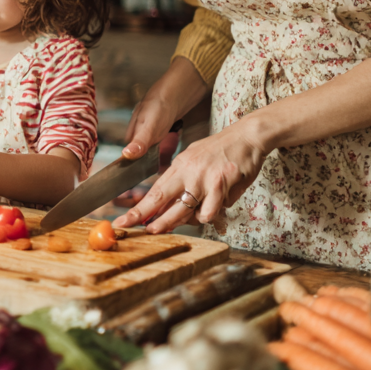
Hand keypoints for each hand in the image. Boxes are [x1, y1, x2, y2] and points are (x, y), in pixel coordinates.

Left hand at [116, 120, 266, 233]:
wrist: (246, 137)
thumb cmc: (220, 150)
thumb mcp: (192, 159)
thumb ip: (180, 181)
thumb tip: (167, 204)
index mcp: (178, 166)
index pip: (153, 192)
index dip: (138, 210)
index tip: (123, 221)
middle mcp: (188, 172)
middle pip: (164, 203)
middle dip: (155, 222)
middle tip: (147, 232)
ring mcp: (204, 179)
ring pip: (190, 214)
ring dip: (192, 220)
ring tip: (199, 213)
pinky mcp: (221, 184)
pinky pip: (212, 211)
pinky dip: (214, 213)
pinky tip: (219, 204)